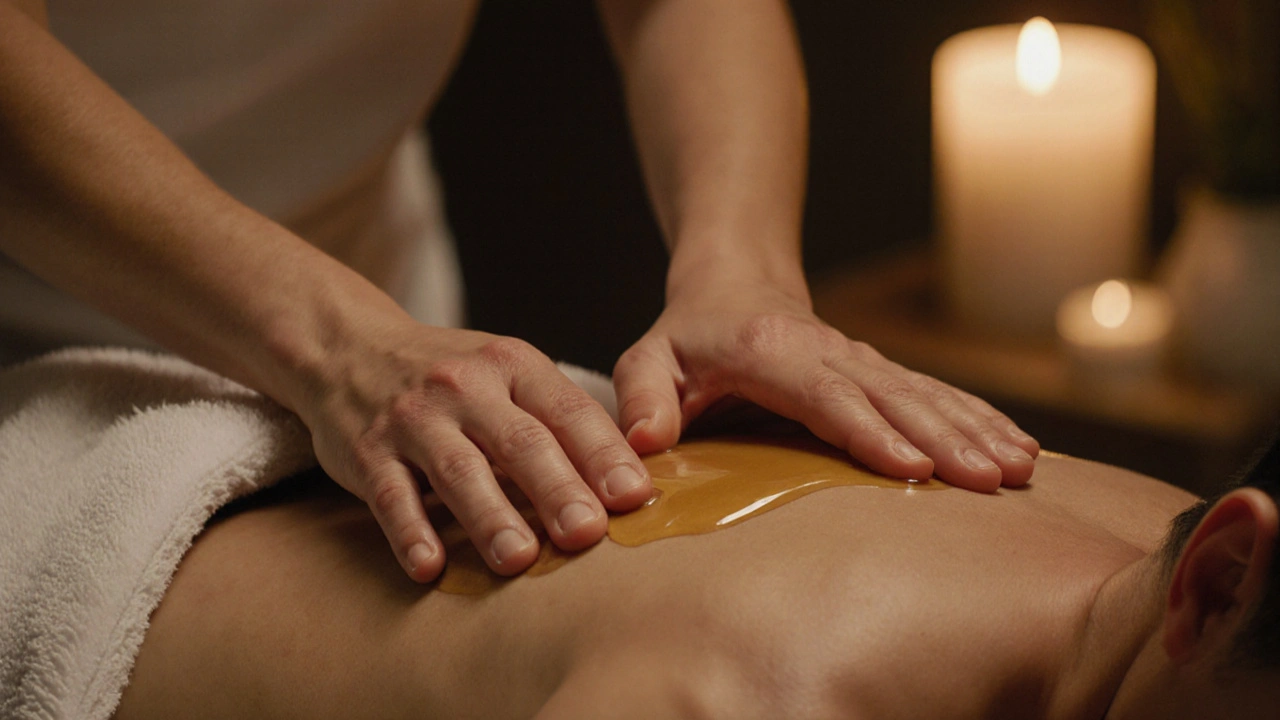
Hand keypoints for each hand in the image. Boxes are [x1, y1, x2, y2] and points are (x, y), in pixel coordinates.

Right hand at [296, 320, 652, 581]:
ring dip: (490, 516)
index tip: (634, 496)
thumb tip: (630, 485)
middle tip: (587, 533)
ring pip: (458, 471)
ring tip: (519, 559)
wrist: (347, 348)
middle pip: (520, 442)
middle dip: (557, 489)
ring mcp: (414, 420)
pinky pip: (390, 495)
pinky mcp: (367, 452)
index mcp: (514, 366)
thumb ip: (560, 421)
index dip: (603, 454)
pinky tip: (430, 567)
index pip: (568, 411)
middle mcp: (465, 387)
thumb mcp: (509, 376)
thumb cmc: (452, 378)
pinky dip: (410, 532)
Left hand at [613, 279, 1038, 491]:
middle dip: (945, 439)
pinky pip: (939, 395)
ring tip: (1021, 470)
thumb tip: (645, 445)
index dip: (870, 430)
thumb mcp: (649, 360)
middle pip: (895, 396)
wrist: (734, 285)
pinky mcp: (883, 373)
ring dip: (976, 430)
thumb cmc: (688, 336)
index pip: (827, 394)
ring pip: (928, 394)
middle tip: (989, 481)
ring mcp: (863, 360)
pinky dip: (981, 419)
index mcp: (773, 352)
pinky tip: (1021, 448)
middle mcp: (830, 351)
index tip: (912, 467)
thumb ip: (642, 398)